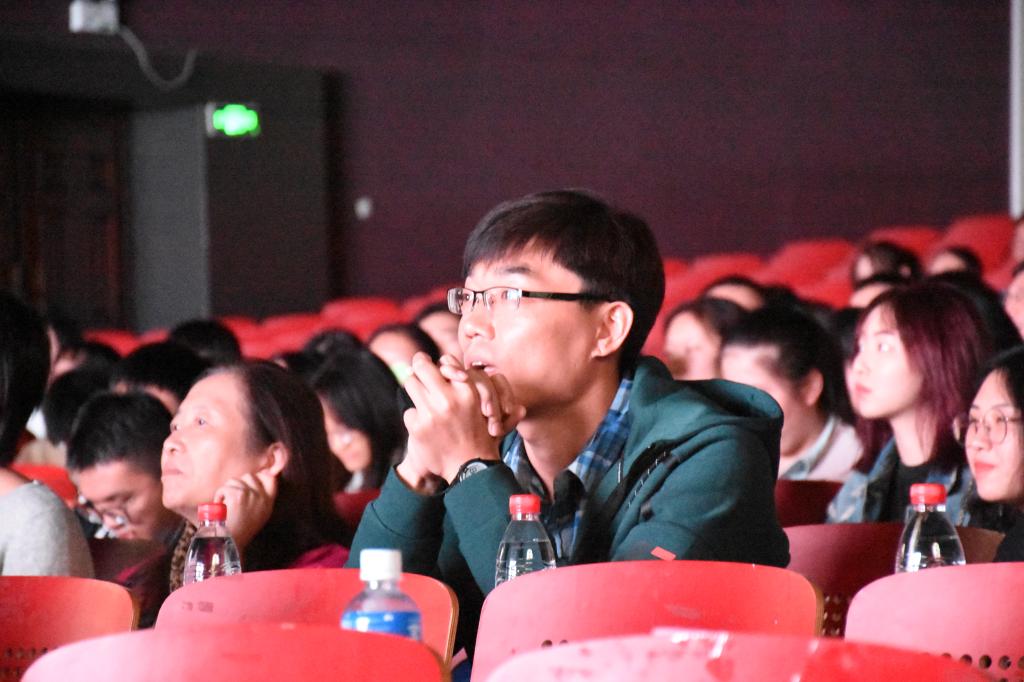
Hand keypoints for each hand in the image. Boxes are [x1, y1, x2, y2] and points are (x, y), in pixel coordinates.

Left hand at [214, 470, 277, 552]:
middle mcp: (263, 497)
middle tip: (232, 499)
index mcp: (269, 502)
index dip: (259, 475)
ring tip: (226, 506)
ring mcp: (251, 495)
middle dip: (238, 484)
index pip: (270, 478)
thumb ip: (260, 498)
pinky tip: (220, 508)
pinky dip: (219, 496)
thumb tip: (257, 479)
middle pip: (249, 476)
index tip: (249, 483)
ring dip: (227, 491)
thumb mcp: (258, 515)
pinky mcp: (238, 495)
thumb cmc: (239, 531)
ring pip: (235, 481)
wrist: (229, 543)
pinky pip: (225, 488)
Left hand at [400, 353, 509, 484]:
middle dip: (418, 366)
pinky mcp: (418, 427)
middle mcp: (449, 398)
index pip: (446, 360)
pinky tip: (425, 428)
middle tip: (417, 368)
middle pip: (422, 366)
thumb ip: (468, 383)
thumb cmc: (478, 433)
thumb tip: (442, 362)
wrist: (469, 467)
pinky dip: (415, 419)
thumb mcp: (483, 405)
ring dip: (415, 390)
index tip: (435, 369)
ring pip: (411, 383)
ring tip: (422, 400)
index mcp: (467, 390)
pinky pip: (409, 411)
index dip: (439, 364)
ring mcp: (431, 413)